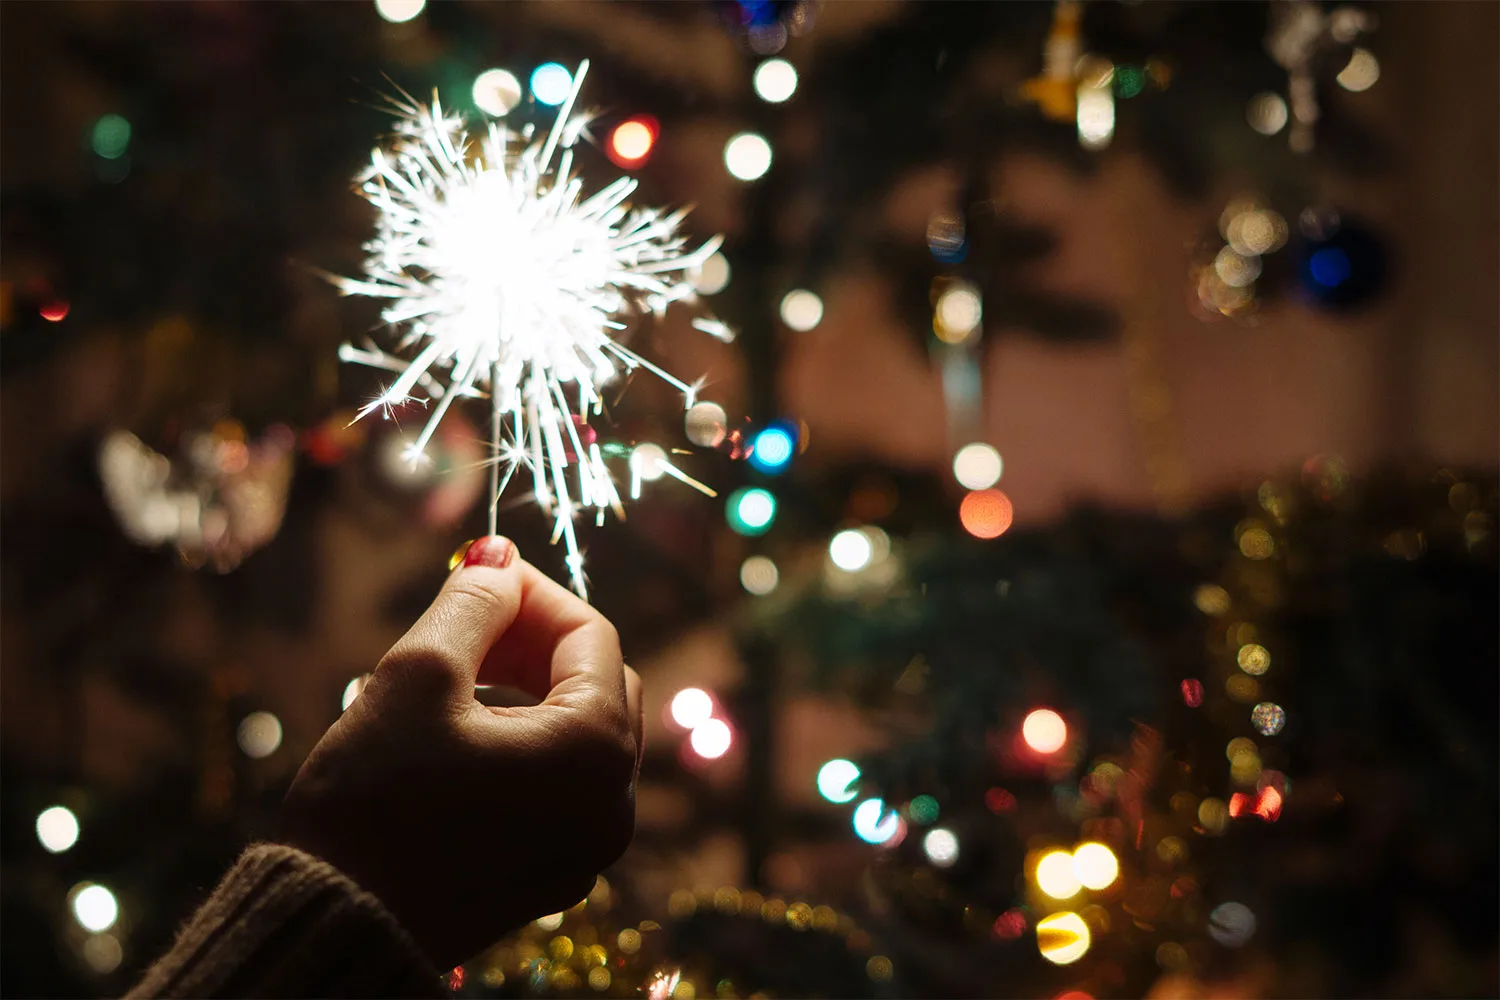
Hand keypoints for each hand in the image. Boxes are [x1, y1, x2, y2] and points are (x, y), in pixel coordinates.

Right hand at [281, 536, 642, 969]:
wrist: (337, 928)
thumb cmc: (371, 805)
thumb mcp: (415, 677)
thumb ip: (471, 604)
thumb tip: (501, 560)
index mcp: (595, 751)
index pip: (592, 634)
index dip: (535, 594)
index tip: (478, 575)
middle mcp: (613, 803)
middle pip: (598, 682)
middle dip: (538, 640)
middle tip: (470, 620)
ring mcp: (589, 846)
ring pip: (581, 732)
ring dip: (530, 688)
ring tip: (455, 672)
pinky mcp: (554, 872)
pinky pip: (562, 782)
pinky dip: (526, 741)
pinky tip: (461, 733)